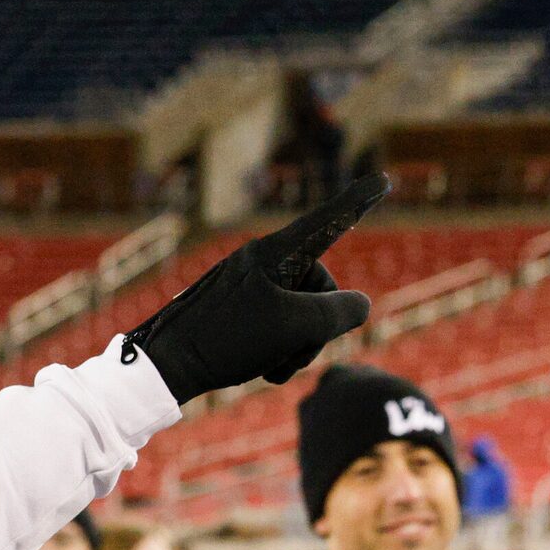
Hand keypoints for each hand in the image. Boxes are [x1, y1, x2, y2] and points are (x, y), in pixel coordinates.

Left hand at [121, 174, 387, 403]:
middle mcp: (265, 262)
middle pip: (321, 290)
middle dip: (316, 329)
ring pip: (302, 315)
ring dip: (296, 347)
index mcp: (276, 253)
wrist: (167, 364)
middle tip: (290, 353)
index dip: (358, 202)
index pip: (328, 222)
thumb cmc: (227, 338)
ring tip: (271, 367)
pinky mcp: (241, 310)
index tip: (382, 180)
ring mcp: (253, 286)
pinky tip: (262, 369)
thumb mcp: (293, 326)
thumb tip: (359, 304)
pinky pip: (279, 327)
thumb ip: (338, 312)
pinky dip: (278, 351)